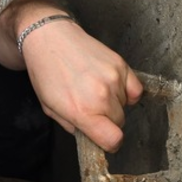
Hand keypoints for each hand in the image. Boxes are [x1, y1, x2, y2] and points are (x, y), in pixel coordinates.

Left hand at [21, 19, 142, 151]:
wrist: (48, 38)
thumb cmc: (45, 72)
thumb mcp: (49, 107)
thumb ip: (72, 125)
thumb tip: (90, 135)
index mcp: (82, 111)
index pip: (113, 140)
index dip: (109, 143)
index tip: (104, 138)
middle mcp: (101, 97)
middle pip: (119, 122)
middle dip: (107, 120)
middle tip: (91, 107)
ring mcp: (113, 79)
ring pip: (125, 105)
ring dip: (114, 103)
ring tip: (94, 89)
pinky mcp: (120, 64)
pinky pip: (136, 90)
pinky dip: (127, 91)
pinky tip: (111, 85)